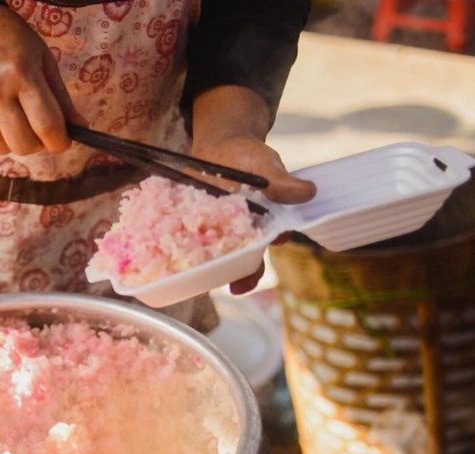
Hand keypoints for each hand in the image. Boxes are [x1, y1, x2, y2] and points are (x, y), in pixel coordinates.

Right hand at [0, 5, 82, 154]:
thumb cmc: (9, 38)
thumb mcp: (42, 58)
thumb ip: (60, 96)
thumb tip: (79, 127)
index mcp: (21, 73)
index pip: (47, 126)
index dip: (60, 142)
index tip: (63, 140)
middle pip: (23, 145)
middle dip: (37, 144)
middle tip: (39, 130)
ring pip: (0, 148)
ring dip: (13, 140)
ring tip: (14, 119)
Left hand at [189, 86, 314, 293]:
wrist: (220, 144)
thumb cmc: (249, 155)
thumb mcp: (266, 164)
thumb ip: (281, 181)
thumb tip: (309, 192)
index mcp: (263, 225)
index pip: (265, 249)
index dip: (257, 266)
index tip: (244, 280)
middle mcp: (240, 233)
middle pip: (240, 260)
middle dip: (237, 275)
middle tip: (234, 287)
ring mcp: (215, 229)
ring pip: (212, 255)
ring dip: (205, 267)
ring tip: (196, 279)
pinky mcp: (193, 222)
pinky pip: (185, 237)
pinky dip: (176, 245)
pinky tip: (165, 252)